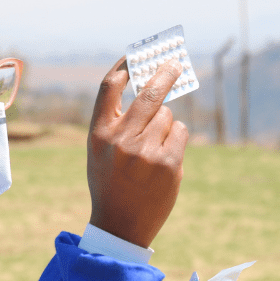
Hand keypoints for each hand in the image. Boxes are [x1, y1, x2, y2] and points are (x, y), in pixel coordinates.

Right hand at [87, 57, 188, 247]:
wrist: (120, 225)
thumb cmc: (110, 182)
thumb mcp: (100, 150)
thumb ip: (117, 121)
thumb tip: (150, 85)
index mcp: (99, 133)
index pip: (110, 86)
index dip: (125, 66)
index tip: (136, 55)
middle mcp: (122, 139)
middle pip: (149, 92)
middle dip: (165, 74)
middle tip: (175, 64)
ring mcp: (146, 152)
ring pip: (167, 115)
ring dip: (164, 124)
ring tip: (152, 148)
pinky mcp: (169, 164)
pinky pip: (180, 132)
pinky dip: (175, 138)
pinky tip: (165, 156)